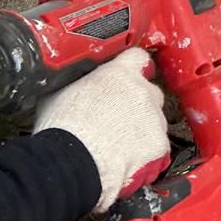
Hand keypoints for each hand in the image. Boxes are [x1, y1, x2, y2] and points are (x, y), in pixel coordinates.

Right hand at [33, 48, 170, 211]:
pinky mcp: (158, 144)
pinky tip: (125, 158)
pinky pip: (157, 146)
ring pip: (155, 120)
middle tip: (116, 119)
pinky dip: (146, 153)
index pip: (137, 58)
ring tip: (117, 144)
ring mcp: (153, 118)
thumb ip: (80, 82)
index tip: (128, 77)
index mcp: (120, 73)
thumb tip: (74, 84)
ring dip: (141, 129)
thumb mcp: (61, 92)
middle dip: (136, 104)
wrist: (72, 162)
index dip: (132, 69)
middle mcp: (142, 91)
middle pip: (149, 92)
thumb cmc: (63, 129)